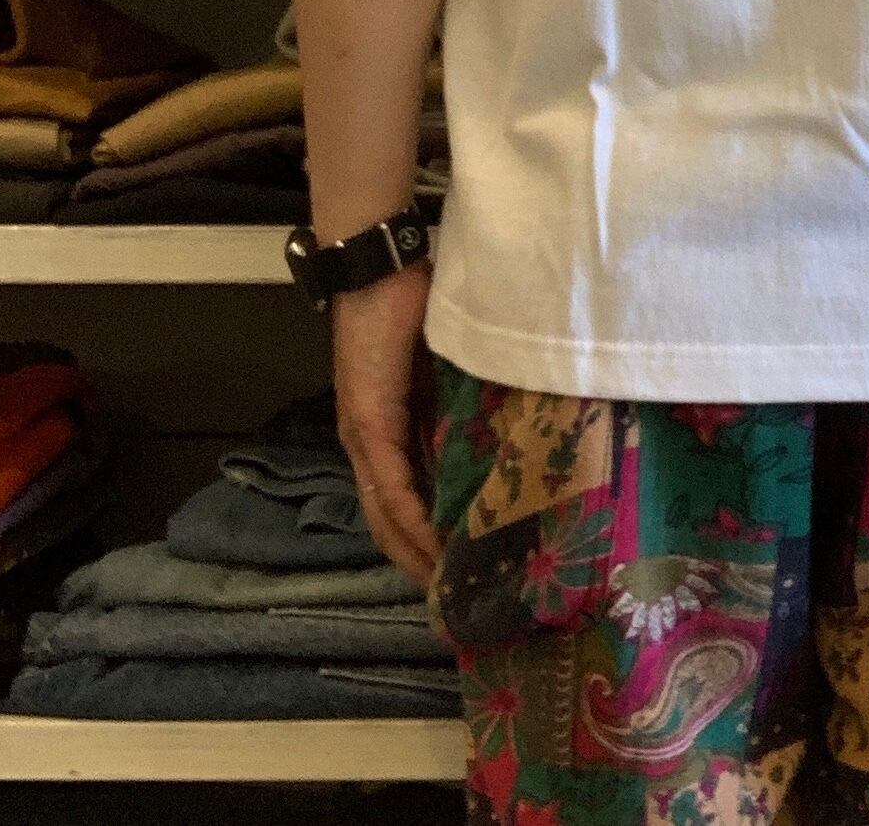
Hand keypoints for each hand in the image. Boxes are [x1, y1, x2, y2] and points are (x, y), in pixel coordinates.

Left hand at [332, 264, 441, 586]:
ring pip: (386, 516)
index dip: (423, 543)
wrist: (378, 270)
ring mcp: (363, 437)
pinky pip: (391, 487)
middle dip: (420, 564)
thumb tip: (506, 431)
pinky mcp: (369, 424)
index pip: (398, 504)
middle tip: (459, 599)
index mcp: (384, 433)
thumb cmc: (416, 306)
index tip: (460, 572)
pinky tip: (435, 546)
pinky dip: (412, 521)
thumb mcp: (448, 368)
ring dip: (415, 554)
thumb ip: (462, 401)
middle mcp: (365, 445)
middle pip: (387, 525)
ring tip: (450, 585)